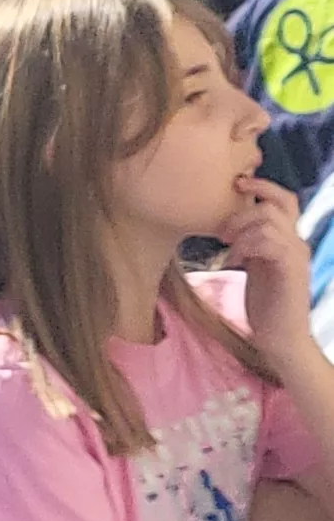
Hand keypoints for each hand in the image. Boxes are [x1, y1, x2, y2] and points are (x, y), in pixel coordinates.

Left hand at [217, 175, 310, 355]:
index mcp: (288, 239)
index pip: (284, 200)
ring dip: (240, 230)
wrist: (280, 337)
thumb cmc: (265, 303)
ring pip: (270, 221)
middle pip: (277, 204)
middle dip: (241, 212)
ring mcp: (297, 256)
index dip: (263, 185)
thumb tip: (227, 224)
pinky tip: (234, 262)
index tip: (237, 183)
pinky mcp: (291, 271)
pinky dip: (246, 247)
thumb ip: (250, 243)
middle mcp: (297, 243)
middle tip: (222, 234)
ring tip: (227, 248)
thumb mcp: (254, 264)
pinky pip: (270, 243)